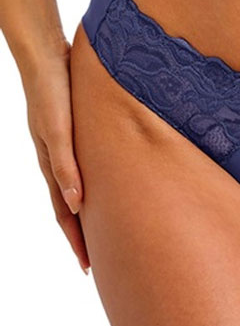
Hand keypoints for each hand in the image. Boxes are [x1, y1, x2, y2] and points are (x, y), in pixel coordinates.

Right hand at [21, 40, 89, 274]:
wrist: (47, 58)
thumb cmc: (52, 93)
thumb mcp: (59, 131)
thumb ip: (66, 166)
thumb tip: (77, 204)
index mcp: (53, 167)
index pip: (66, 214)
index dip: (77, 241)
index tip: (89, 267)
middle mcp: (58, 163)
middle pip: (71, 209)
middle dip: (83, 237)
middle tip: (99, 262)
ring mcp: (66, 151)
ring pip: (78, 192)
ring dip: (88, 216)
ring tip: (106, 234)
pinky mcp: (75, 137)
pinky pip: (84, 171)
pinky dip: (93, 189)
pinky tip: (105, 191)